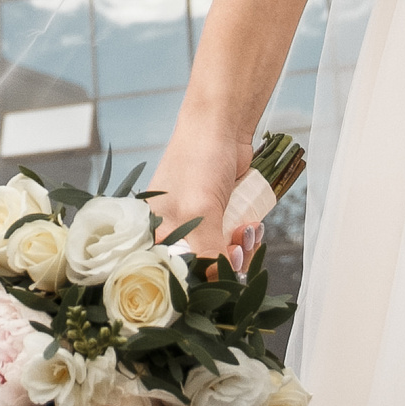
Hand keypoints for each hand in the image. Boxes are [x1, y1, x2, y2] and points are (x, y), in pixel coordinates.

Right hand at [145, 120, 253, 272]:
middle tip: (240, 248)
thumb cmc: (199, 161)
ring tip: (248, 231)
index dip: (199, 278)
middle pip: (201, 267)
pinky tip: (252, 225)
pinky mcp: (218, 215)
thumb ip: (208, 251)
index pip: (172, 273)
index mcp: (152, 232)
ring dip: (242, 249)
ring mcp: (196, 223)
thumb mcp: (200, 211)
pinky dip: (246, 237)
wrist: (221, 124)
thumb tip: (222, 281)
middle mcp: (171, 230)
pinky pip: (233, 240)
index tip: (221, 272)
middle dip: (226, 262)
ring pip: (221, 255)